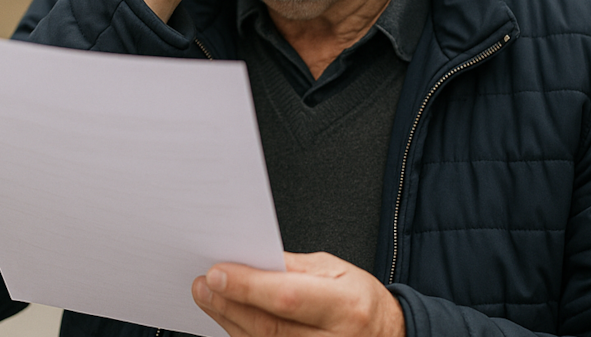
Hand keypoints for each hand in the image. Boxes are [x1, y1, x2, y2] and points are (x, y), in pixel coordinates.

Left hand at [192, 252, 406, 336]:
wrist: (387, 336)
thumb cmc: (360, 301)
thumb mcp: (336, 271)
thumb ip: (292, 267)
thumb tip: (250, 260)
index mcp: (345, 307)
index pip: (287, 298)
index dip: (248, 286)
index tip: (217, 272)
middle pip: (267, 326)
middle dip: (228, 303)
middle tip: (203, 285)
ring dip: (228, 320)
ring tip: (209, 298)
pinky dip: (242, 334)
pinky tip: (229, 319)